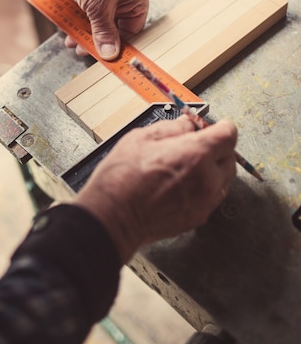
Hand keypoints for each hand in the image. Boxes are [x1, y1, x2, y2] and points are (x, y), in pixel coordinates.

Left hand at [60, 0, 149, 59]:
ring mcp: (108, 0)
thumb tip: (110, 53)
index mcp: (136, 0)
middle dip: (99, 42)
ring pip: (100, 26)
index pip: (132, 31)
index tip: (108, 58)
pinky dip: (81, 27)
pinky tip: (71, 34)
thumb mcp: (99, 7)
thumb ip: (104, 32)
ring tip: (75, 44)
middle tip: (86, 52)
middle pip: (115, 30)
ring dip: (87, 36)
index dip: (120, 46)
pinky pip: (89, 19)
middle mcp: (125, 1)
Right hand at [75, 117, 236, 261]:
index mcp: (196, 153)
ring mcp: (205, 202)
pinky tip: (182, 185)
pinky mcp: (198, 218)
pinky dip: (203, 189)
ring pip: (222, 180)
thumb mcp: (142, 138)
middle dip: (217, 149)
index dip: (222, 127)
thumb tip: (187, 125)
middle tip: (197, 145)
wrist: (114, 217)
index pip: (228, 135)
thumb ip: (172, 128)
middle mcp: (207, 179)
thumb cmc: (123, 177)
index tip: (215, 126)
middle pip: (230, 159)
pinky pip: (210, 198)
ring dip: (212, 170)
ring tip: (187, 167)